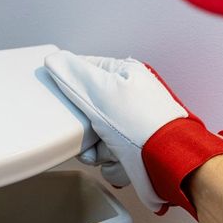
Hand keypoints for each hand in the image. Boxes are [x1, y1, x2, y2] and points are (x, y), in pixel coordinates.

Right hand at [44, 51, 222, 216]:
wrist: (168, 161)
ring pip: (95, 136)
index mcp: (125, 73)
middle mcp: (130, 96)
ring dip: (97, 149)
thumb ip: (73, 74)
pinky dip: (110, 162)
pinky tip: (120, 160)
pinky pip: (108, 155)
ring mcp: (132, 123)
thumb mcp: (100, 91)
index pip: (85, 70)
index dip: (71, 87)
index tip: (67, 100)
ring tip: (111, 149)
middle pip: (86, 110)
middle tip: (91, 132)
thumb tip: (54, 60)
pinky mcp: (134, 147)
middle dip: (84, 128)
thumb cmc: (142, 124)